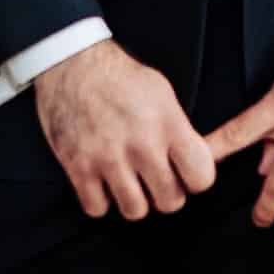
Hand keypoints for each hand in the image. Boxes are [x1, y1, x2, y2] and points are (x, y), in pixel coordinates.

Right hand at [34, 39, 215, 220]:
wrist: (71, 62)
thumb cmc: (118, 76)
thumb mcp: (162, 93)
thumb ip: (180, 130)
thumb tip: (202, 160)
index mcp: (168, 123)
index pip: (201, 177)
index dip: (196, 178)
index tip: (187, 174)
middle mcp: (141, 144)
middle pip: (170, 201)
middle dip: (164, 192)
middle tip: (154, 177)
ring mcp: (109, 158)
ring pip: (135, 211)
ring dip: (133, 199)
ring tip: (128, 179)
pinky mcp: (79, 167)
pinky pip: (98, 209)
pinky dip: (100, 200)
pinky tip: (102, 180)